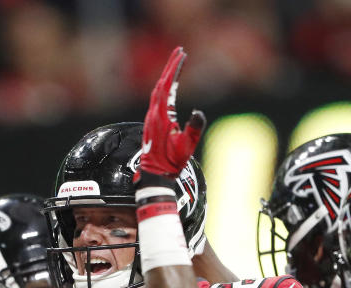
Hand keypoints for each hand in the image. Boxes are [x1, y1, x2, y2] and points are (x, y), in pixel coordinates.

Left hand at [137, 47, 205, 181]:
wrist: (155, 174)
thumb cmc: (171, 162)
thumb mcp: (186, 147)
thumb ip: (193, 129)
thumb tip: (198, 113)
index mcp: (162, 116)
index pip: (167, 86)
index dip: (174, 69)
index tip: (182, 55)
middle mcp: (154, 113)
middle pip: (161, 83)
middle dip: (170, 65)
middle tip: (179, 50)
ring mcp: (152, 117)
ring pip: (158, 89)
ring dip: (166, 75)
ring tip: (175, 63)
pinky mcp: (153, 122)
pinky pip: (158, 98)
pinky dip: (164, 86)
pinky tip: (169, 85)